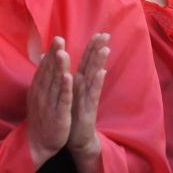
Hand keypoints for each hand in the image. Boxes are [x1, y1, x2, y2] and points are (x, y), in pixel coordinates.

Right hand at [26, 37, 71, 167]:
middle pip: (49, 71)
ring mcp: (49, 104)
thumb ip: (43, 77)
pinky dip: (66, 88)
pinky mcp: (58, 115)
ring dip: (60, 67)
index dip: (52, 53)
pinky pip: (62, 99)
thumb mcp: (39, 95)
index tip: (58, 38)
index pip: (45, 68)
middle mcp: (42, 94)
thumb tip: (43, 58)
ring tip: (64, 52)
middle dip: (55, 55)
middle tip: (60, 38)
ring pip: (55, 83)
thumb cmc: (41, 118)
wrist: (37, 144)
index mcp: (39, 89)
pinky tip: (69, 77)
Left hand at [68, 33, 108, 158]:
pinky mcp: (88, 109)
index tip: (98, 33)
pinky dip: (96, 83)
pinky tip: (101, 73)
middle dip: (98, 50)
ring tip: (105, 49)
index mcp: (79, 83)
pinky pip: (92, 94)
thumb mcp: (69, 95)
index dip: (92, 48)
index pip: (86, 62)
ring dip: (99, 63)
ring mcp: (88, 98)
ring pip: (94, 77)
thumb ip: (69, 78)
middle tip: (106, 34)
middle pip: (92, 65)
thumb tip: (66, 64)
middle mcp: (85, 88)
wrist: (76, 139)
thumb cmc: (72, 116)